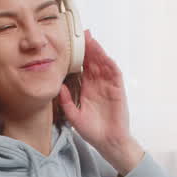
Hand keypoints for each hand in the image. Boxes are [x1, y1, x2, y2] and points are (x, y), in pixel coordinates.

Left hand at [58, 30, 144, 175]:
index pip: (82, 68)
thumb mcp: (74, 116)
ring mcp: (109, 86)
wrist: (108, 142)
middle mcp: (98, 85)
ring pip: (104, 64)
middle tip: (82, 34)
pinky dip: (110, 65)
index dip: (77, 56)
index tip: (70, 44)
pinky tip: (105, 57)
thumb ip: (66, 102)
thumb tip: (58, 87)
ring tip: (92, 40)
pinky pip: (115, 75)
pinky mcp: (118, 91)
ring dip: (99, 52)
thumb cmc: (93, 131)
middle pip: (93, 61)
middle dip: (88, 47)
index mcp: (87, 89)